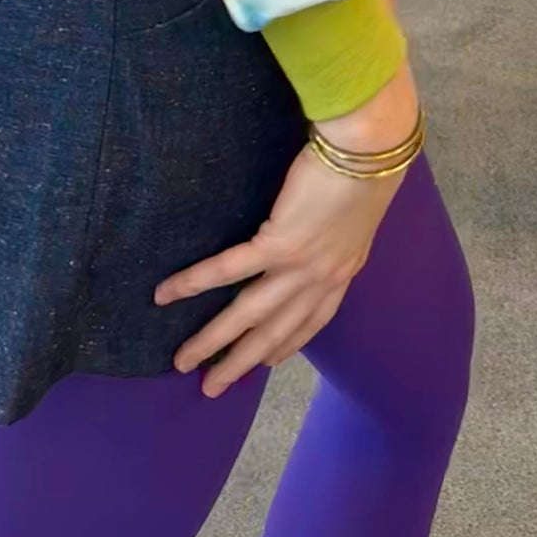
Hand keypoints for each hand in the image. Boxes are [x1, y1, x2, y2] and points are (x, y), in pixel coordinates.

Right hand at [155, 144, 404, 397]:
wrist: (369, 149)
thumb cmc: (366, 164)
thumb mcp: (358, 210)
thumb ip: (336, 227)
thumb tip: (316, 220)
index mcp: (343, 270)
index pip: (312, 321)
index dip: (287, 345)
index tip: (267, 363)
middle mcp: (321, 279)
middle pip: (275, 331)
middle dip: (241, 362)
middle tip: (212, 388)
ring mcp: (300, 267)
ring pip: (248, 315)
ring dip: (213, 341)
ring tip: (182, 361)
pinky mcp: (278, 244)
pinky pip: (227, 270)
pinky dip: (194, 283)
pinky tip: (167, 294)